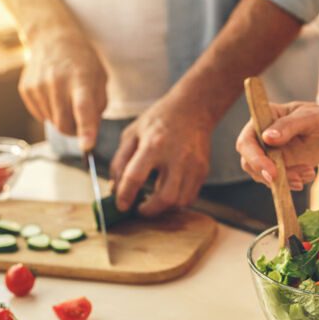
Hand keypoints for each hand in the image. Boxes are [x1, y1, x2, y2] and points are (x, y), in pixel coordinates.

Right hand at [19, 33, 106, 150]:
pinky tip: (53, 95)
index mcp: (81, 80)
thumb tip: (88, 133)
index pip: (83, 109)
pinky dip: (50, 112)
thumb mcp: (100, 79)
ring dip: (62, 119)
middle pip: (64, 125)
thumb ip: (98, 107)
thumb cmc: (82, 62)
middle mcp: (57, 83)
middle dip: (75, 130)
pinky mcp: (26, 90)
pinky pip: (41, 116)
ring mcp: (38, 86)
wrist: (52, 38)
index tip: (87, 146)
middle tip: (80, 119)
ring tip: (66, 98)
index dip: (86, 130)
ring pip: (53, 123)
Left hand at [109, 98, 210, 216]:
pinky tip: (167, 194)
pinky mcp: (203, 171)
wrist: (193, 109)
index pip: (135, 177)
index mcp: (154, 145)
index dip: (125, 195)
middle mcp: (176, 157)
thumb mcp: (132, 134)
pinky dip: (177, 202)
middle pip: (166, 197)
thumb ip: (120, 161)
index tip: (121, 205)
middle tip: (140, 209)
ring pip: (180, 201)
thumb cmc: (159, 120)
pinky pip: (190, 197)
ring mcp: (193, 166)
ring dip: (164, 208)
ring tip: (153, 201)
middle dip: (150, 210)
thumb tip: (115, 188)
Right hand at [236, 101, 318, 189]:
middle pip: (249, 162)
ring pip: (263, 175)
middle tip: (294, 180)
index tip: (272, 171)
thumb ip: (289, 125)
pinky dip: (292, 182)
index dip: (255, 158)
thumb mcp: (310, 118)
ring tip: (309, 171)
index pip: (247, 141)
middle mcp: (261, 137)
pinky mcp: (279, 165)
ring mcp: (269, 153)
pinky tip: (309, 173)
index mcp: (264, 118)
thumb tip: (267, 137)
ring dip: (285, 180)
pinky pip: (277, 181)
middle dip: (268, 175)